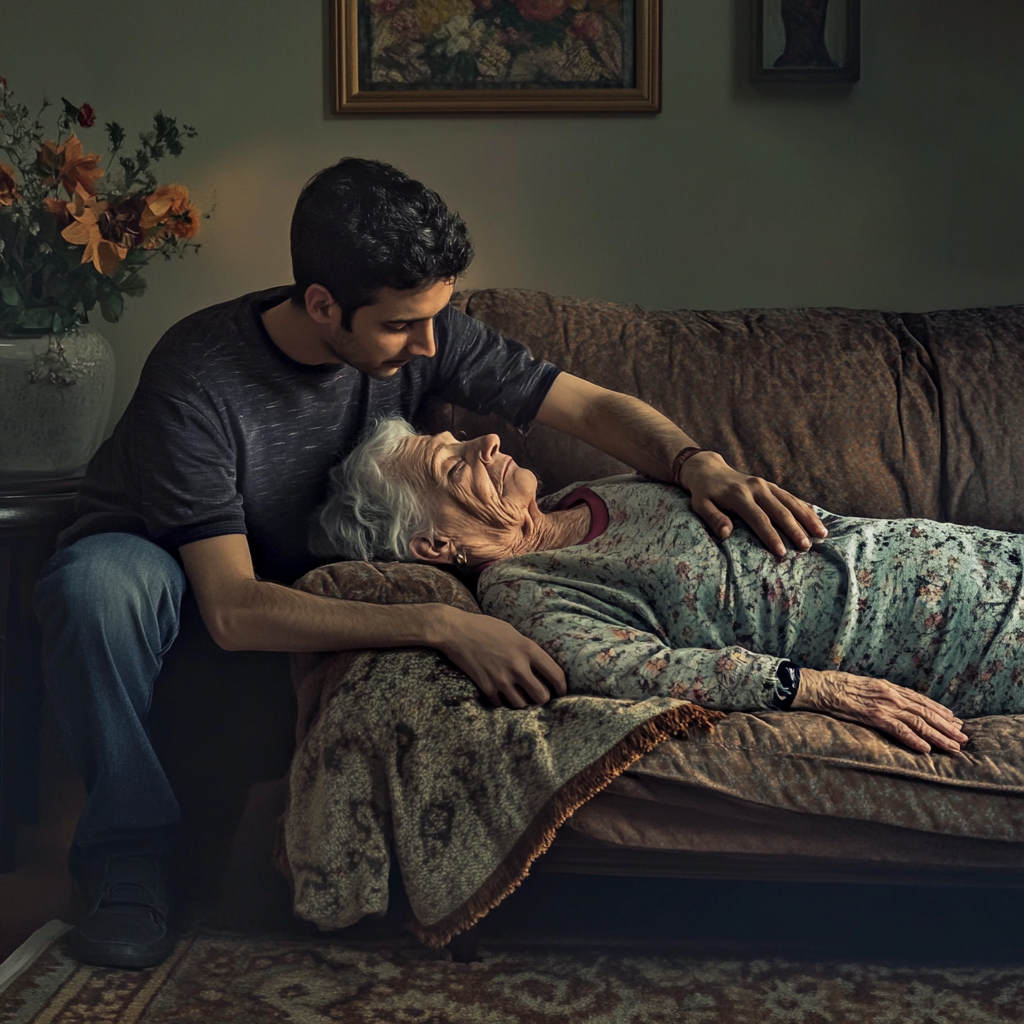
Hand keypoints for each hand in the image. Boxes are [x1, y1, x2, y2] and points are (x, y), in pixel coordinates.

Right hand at [437, 608, 566, 709]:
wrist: (455, 631)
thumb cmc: (485, 626)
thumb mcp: (512, 632)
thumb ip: (527, 649)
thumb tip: (540, 665)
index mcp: (528, 649)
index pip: (556, 675)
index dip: (562, 687)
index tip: (560, 691)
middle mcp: (518, 666)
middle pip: (542, 697)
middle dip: (542, 698)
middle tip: (538, 695)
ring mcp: (502, 679)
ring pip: (522, 705)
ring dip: (522, 701)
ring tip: (519, 695)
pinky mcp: (487, 687)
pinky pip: (501, 704)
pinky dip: (502, 701)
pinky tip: (500, 693)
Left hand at [678, 451, 826, 558]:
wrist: (709, 470)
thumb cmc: (704, 493)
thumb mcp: (700, 505)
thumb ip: (713, 518)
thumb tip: (725, 534)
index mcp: (739, 495)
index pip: (758, 518)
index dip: (771, 536)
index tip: (781, 552)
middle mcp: (756, 488)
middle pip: (780, 511)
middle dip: (795, 530)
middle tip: (807, 547)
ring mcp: (766, 485)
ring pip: (791, 502)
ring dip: (807, 518)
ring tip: (822, 534)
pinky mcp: (771, 486)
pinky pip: (791, 497)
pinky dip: (805, 508)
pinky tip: (817, 520)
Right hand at [791, 667, 968, 753]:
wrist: (819, 686)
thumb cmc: (837, 687)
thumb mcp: (865, 687)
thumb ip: (881, 695)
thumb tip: (894, 705)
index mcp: (889, 688)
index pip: (921, 701)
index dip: (940, 711)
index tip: (955, 721)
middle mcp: (891, 695)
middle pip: (925, 712)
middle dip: (946, 726)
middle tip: (963, 738)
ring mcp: (883, 705)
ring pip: (917, 721)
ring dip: (938, 735)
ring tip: (953, 746)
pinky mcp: (872, 715)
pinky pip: (898, 729)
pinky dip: (913, 739)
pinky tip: (926, 749)